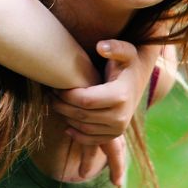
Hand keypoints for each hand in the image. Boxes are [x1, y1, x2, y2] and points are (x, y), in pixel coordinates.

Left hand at [55, 40, 154, 185]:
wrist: (137, 80)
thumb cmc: (126, 63)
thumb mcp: (125, 51)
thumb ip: (114, 47)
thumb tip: (101, 47)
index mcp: (121, 96)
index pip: (85, 100)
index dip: (67, 95)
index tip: (56, 87)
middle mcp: (121, 116)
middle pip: (82, 115)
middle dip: (62, 106)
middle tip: (51, 95)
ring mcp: (118, 129)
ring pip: (83, 128)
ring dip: (66, 117)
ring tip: (57, 104)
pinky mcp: (114, 136)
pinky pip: (90, 140)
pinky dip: (76, 134)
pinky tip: (67, 123)